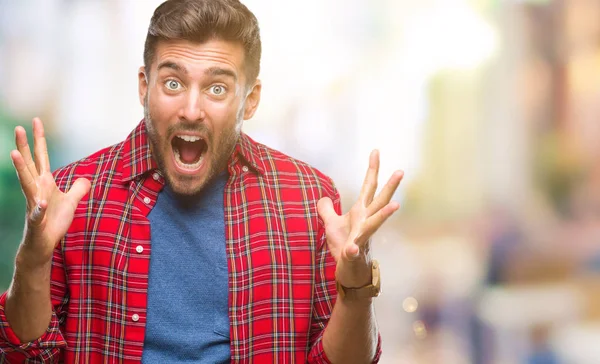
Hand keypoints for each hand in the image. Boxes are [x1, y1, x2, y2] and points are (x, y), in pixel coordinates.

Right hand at [11, 117, 89, 267]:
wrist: (43, 245)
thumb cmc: (53, 222)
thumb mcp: (71, 202)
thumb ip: (78, 189)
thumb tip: (86, 178)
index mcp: (44, 183)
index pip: (41, 157)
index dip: (39, 139)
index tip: (36, 120)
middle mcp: (36, 190)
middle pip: (29, 164)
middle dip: (24, 146)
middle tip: (18, 127)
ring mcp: (34, 204)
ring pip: (25, 184)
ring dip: (20, 169)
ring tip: (14, 153)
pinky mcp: (36, 221)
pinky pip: (37, 213)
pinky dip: (39, 208)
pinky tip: (41, 203)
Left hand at [317, 150, 402, 288]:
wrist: (349, 271)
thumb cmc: (342, 246)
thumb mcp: (331, 224)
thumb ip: (327, 210)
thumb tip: (322, 197)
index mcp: (361, 212)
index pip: (368, 187)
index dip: (372, 169)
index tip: (376, 150)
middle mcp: (366, 222)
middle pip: (379, 201)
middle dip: (390, 187)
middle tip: (401, 171)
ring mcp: (362, 238)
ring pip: (375, 224)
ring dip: (384, 215)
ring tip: (396, 205)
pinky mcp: (353, 254)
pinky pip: (353, 251)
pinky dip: (352, 250)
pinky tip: (351, 249)